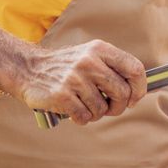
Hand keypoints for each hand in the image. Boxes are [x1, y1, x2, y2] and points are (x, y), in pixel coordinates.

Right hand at [17, 40, 146, 125]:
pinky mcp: (61, 96)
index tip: (134, 98)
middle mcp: (89, 62)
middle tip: (110, 108)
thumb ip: (114, 68)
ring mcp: (74, 79)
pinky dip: (81, 118)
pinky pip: (84, 117)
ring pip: (102, 109)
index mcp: (100, 49)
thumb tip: (138, 92)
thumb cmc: (66, 67)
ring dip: (96, 113)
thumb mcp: (91, 55)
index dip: (139, 88)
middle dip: (118, 106)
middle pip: (122, 93)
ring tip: (84, 104)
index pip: (135, 69)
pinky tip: (73, 109)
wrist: (28, 68)